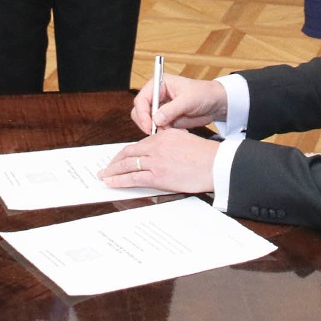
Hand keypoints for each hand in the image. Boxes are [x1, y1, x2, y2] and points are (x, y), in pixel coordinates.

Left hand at [97, 128, 216, 193]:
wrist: (215, 164)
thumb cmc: (205, 156)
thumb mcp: (185, 140)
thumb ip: (169, 142)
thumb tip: (160, 151)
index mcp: (163, 137)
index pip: (138, 145)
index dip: (126, 153)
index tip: (121, 158)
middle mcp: (156, 146)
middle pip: (128, 153)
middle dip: (115, 161)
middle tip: (107, 168)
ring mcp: (155, 161)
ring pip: (127, 165)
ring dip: (113, 171)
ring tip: (105, 176)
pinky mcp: (157, 175)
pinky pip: (133, 177)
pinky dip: (119, 180)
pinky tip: (112, 182)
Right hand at [131, 74, 227, 133]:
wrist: (215, 103)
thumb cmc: (204, 93)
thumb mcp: (188, 100)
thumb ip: (171, 109)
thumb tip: (156, 119)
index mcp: (159, 84)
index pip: (141, 99)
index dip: (142, 113)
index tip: (149, 125)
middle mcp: (157, 96)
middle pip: (140, 112)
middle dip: (147, 124)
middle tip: (158, 132)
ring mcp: (160, 109)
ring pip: (148, 123)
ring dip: (157, 130)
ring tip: (174, 131)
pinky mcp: (166, 119)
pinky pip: (159, 129)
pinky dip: (165, 133)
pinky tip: (180, 131)